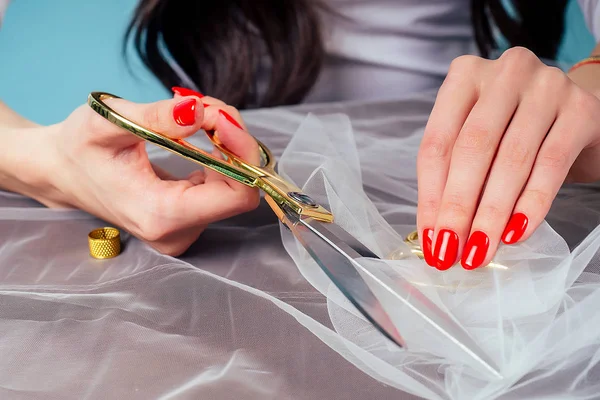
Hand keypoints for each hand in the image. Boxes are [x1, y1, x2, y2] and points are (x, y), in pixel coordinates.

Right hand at [37, 89, 259, 255]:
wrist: (60, 171)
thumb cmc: (77, 147)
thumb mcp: (107, 122)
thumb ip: (155, 117)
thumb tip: (200, 111)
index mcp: (161, 215)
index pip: (237, 195)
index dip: (241, 153)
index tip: (222, 116)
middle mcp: (178, 232)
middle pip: (240, 190)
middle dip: (234, 143)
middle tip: (210, 107)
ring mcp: (184, 230)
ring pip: (236, 187)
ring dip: (228, 146)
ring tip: (201, 116)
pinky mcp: (187, 220)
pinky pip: (224, 188)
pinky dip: (220, 157)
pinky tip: (200, 135)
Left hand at [417, 47, 599, 269]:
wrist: (580, 114)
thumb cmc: (516, 131)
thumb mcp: (479, 144)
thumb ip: (454, 177)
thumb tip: (436, 235)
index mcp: (465, 76)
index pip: (437, 143)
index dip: (430, 196)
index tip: (430, 239)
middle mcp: (504, 72)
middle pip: (472, 148)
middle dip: (458, 207)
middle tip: (450, 251)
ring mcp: (546, 86)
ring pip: (511, 159)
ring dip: (491, 213)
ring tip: (480, 251)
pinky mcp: (581, 110)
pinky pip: (551, 164)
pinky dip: (531, 204)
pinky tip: (516, 233)